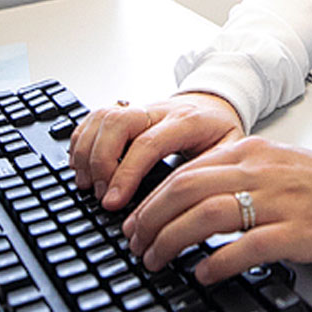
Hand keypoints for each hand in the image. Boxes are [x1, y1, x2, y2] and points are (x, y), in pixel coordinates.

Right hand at [68, 92, 242, 210]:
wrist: (217, 105)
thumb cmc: (222, 132)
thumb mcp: (230, 153)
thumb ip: (210, 174)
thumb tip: (188, 206)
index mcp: (187, 121)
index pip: (147, 143)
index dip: (126, 173)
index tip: (114, 201)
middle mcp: (159, 110)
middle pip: (118, 123)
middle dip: (101, 161)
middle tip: (102, 194)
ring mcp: (140, 108)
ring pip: (102, 117)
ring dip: (87, 151)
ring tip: (88, 184)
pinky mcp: (126, 111)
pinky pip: (95, 116)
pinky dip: (82, 139)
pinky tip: (81, 164)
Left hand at [122, 136, 311, 284]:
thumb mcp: (274, 165)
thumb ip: (234, 174)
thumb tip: (188, 197)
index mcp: (250, 152)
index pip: (185, 171)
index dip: (151, 199)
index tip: (135, 221)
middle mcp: (260, 171)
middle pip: (186, 189)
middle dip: (151, 219)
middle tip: (136, 243)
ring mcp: (280, 201)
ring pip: (208, 214)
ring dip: (172, 239)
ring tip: (157, 259)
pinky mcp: (299, 231)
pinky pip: (248, 245)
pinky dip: (218, 261)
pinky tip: (202, 273)